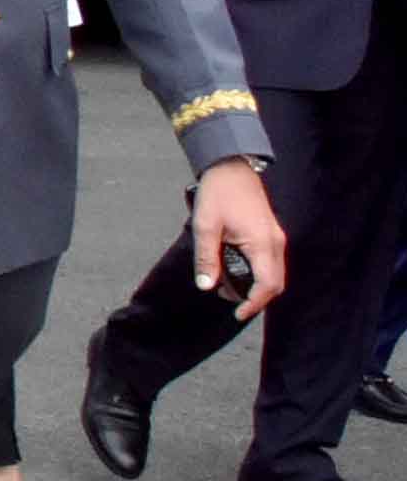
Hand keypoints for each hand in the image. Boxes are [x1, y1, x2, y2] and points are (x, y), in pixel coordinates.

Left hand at [194, 157, 286, 320]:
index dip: (254, 303)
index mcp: (262, 243)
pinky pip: (270, 262)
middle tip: (230, 301)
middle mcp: (275, 243)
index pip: (267, 285)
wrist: (232, 167)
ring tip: (228, 286)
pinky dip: (257, 273)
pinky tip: (235, 271)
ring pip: (274, 273)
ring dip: (256, 285)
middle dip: (255, 297)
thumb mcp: (205, 227)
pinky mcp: (271, 234)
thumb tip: (206, 286)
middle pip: (275, 283)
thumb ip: (206, 258)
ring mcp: (276, 238)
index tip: (238, 313)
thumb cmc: (218, 194)